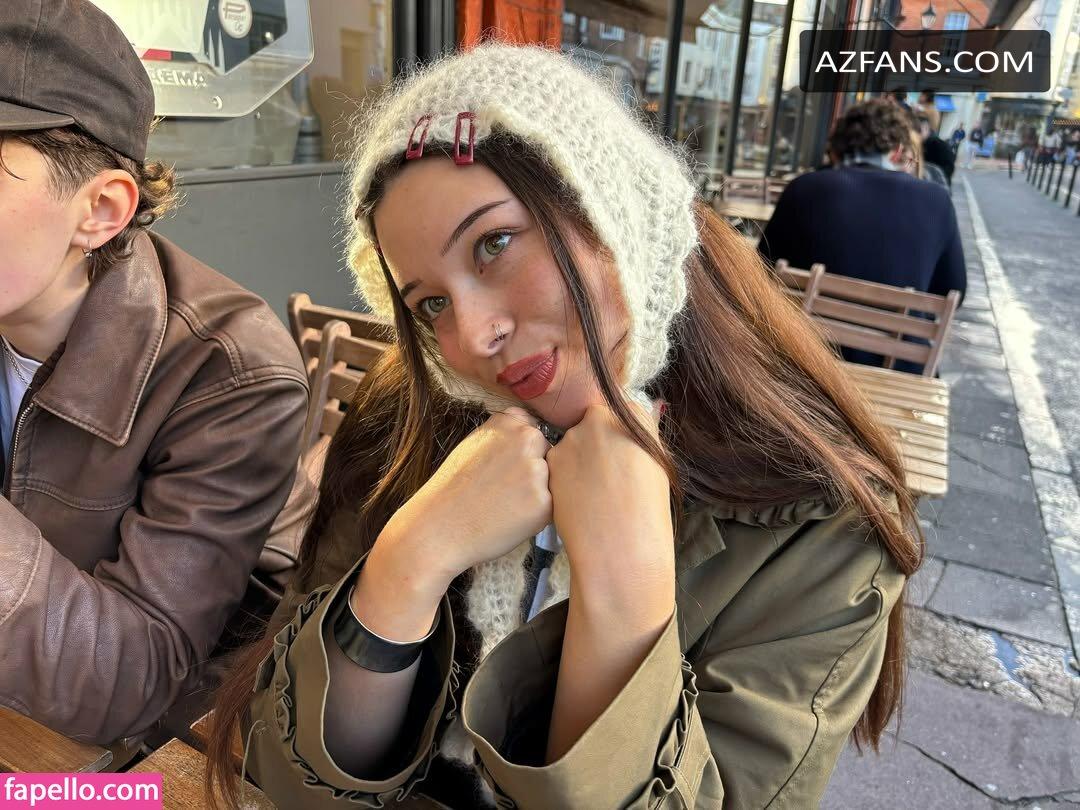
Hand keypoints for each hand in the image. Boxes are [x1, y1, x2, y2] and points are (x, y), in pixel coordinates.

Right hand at [381, 407, 552, 585]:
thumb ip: (503, 435)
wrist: (439, 527)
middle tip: (505, 490)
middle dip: (534, 470)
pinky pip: (549, 506)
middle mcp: (527, 440)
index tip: (504, 467)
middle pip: (546, 454)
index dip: (521, 452)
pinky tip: (510, 519)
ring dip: (537, 492)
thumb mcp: (473, 443)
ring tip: (505, 506)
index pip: (533, 430)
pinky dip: (536, 515)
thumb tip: (527, 430)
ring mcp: (537, 470)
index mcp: (509, 422)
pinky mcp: (544, 502)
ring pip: (550, 480)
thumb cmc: (452, 490)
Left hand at [546, 402, 674, 592]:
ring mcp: (573, 436)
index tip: (620, 460)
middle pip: (592, 425)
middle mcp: (600, 418)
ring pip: (573, 445)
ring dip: (578, 462)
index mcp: (632, 417)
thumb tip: (642, 420)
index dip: (618, 440)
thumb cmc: (648, 510)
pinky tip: (576, 499)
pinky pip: (558, 463)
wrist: (620, 544)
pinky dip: (564, 477)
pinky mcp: (552, 458)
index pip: (619, 415)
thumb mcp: (656, 465)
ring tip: (591, 494)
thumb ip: (642, 439)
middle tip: (604, 478)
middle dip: (595, 446)